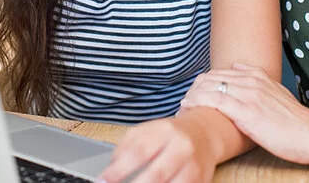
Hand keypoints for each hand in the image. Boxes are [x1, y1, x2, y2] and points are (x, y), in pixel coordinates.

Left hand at [98, 117, 217, 182]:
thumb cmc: (169, 134)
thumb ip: (126, 146)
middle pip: (157, 173)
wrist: (204, 134)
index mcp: (164, 131)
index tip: (104, 180)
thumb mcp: (146, 130)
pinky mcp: (201, 180)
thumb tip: (111, 167)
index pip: (139, 152)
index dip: (119, 169)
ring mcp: (193, 166)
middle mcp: (182, 148)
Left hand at [180, 63, 308, 164]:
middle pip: (211, 76)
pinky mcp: (245, 111)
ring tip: (183, 105)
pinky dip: (198, 102)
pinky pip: (214, 100)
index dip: (204, 81)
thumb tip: (242, 70)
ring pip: (209, 86)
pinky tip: (189, 109)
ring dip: (192, 95)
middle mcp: (251, 81)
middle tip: (186, 100)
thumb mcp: (278, 94)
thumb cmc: (295, 121)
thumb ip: (260, 82)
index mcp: (258, 76)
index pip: (221, 71)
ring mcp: (247, 95)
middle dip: (195, 88)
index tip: (195, 92)